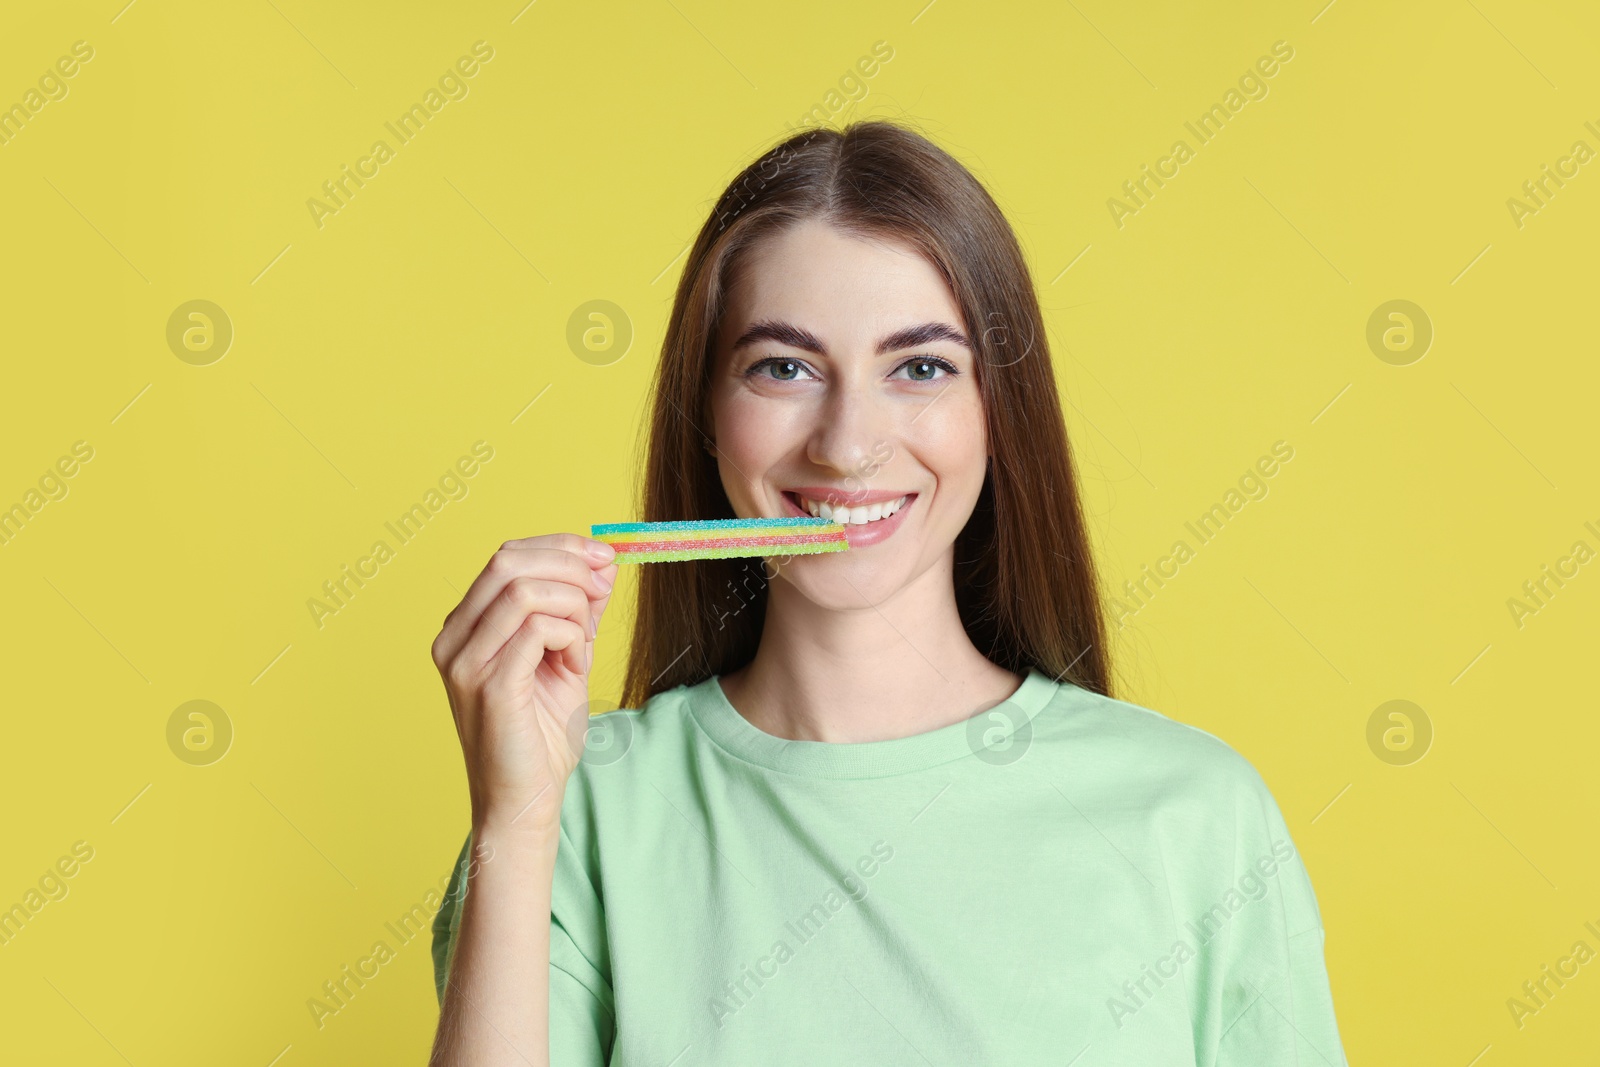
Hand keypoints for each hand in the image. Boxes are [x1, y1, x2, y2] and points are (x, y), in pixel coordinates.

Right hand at [431, 533, 617, 832]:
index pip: (506, 557)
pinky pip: (536, 630)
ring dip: (573, 606)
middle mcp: (454, 639)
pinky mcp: (489, 686)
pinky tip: (575, 665)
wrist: (525, 800)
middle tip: (604, 585)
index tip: (604, 556)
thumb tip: (603, 563)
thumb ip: (579, 610)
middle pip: (508, 562)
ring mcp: (465, 663)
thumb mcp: (567, 657)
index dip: (560, 546)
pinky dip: (570, 637)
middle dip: (568, 564)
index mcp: (465, 627)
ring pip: (524, 591)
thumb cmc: (541, 734)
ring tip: (585, 642)